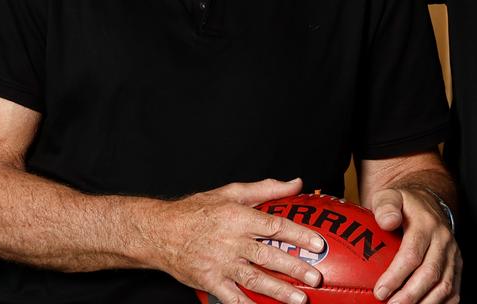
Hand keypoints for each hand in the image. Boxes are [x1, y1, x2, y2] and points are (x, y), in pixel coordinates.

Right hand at [152, 178, 325, 303]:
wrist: (159, 232)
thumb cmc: (196, 210)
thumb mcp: (230, 192)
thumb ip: (266, 189)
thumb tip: (296, 184)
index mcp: (238, 218)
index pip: (275, 226)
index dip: (298, 235)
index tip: (317, 244)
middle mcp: (231, 242)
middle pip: (268, 256)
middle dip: (294, 268)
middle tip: (315, 277)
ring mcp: (219, 264)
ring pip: (254, 279)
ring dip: (278, 291)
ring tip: (300, 299)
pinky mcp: (209, 281)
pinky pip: (231, 297)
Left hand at [368, 185, 459, 303]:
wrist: (428, 203)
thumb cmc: (403, 205)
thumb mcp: (389, 196)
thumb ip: (385, 206)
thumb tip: (386, 222)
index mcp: (426, 224)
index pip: (412, 254)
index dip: (396, 276)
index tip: (380, 291)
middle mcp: (444, 241)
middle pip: (430, 274)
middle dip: (410, 295)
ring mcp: (453, 255)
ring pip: (445, 287)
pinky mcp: (457, 267)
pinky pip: (454, 293)